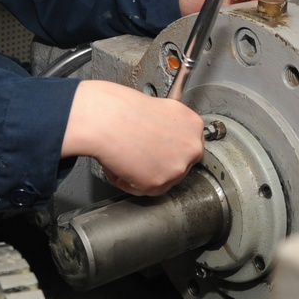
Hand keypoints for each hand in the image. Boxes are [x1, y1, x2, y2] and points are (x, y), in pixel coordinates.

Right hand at [60, 80, 203, 195]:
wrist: (106, 118)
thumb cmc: (122, 108)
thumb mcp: (159, 108)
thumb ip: (170, 126)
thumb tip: (166, 138)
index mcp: (193, 124)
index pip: (188, 145)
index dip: (170, 148)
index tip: (159, 149)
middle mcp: (191, 147)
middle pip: (178, 165)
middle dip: (158, 163)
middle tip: (139, 155)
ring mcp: (177, 167)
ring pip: (162, 180)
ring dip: (143, 173)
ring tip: (126, 157)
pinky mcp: (158, 183)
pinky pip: (142, 190)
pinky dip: (128, 182)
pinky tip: (119, 165)